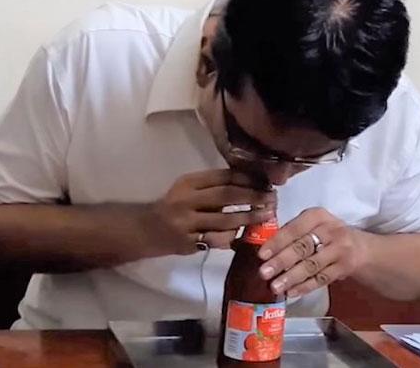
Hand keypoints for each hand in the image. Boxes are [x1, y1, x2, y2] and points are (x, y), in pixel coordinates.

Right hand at [142, 169, 276, 255]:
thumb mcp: (188, 190)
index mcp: (188, 183)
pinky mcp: (188, 242)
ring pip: (224, 220)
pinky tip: (244, 236)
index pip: (223, 176)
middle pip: (226, 196)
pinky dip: (232, 238)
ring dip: (249, 218)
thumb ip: (213, 187)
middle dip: (253, 196)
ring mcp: (187, 223)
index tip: (266, 181)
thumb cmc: (173, 206)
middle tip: (272, 198)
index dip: (247, 178)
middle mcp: (186, 200)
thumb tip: (251, 184)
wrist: (146, 230)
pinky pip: (216, 240)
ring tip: (267, 215)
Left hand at [256, 208, 370, 296]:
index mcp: (317, 216)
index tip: (262, 255)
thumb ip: (292, 233)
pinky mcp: (344, 267)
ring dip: (291, 277)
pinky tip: (291, 292)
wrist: (361, 248)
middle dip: (281, 261)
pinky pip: (321, 279)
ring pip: (311, 265)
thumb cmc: (327, 235)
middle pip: (302, 247)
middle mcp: (330, 230)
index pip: (294, 229)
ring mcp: (339, 249)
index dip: (277, 242)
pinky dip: (305, 286)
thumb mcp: (313, 225)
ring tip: (275, 287)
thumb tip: (264, 252)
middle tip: (264, 273)